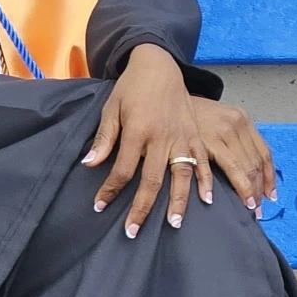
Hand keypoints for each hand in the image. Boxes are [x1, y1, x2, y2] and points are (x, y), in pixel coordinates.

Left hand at [83, 44, 209, 237]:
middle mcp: (162, 137)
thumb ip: (104, 138)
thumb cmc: (132, 88)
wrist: (159, 65)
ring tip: (174, 224)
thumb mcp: (112, 109)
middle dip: (141, 208)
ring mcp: (182, 137)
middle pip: (151, 180)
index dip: (110, 190)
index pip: (123, 169)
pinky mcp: (195, 135)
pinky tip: (206, 200)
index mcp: (138, 131)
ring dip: (177, 201)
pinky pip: (203, 162)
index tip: (99, 206)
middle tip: (133, 231)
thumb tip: (90, 164)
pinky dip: (205, 181)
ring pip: (181, 175)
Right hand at [191, 97, 276, 214]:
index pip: (264, 153)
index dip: (269, 177)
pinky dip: (227, 184)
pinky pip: (224, 167)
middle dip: (259, 189)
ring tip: (248, 206)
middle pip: (255, 163)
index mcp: (243, 120)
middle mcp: (236, 124)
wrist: (169, 96)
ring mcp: (222, 131)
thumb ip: (234, 140)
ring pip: (243, 168)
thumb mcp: (220, 120)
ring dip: (247, 190)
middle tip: (258, 207)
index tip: (270, 194)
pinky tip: (219, 197)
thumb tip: (248, 170)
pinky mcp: (206, 140)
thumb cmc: (194, 114)